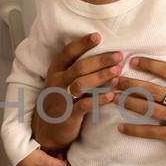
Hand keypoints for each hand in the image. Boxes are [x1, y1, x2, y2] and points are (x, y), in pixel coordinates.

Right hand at [30, 33, 123, 151]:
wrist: (46, 129)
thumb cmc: (60, 101)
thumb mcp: (61, 82)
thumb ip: (75, 69)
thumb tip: (102, 55)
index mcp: (55, 71)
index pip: (68, 53)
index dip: (83, 44)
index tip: (98, 36)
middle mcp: (57, 82)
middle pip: (79, 67)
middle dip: (100, 60)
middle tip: (118, 56)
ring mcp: (61, 98)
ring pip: (82, 84)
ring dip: (101, 77)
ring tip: (118, 72)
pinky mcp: (68, 115)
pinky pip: (85, 105)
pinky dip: (99, 100)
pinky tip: (112, 95)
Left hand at [109, 57, 165, 156]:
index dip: (150, 65)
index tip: (134, 61)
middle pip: (155, 90)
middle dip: (132, 84)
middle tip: (115, 79)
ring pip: (151, 109)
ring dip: (130, 103)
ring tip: (114, 97)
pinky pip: (154, 133)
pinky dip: (136, 130)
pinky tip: (122, 127)